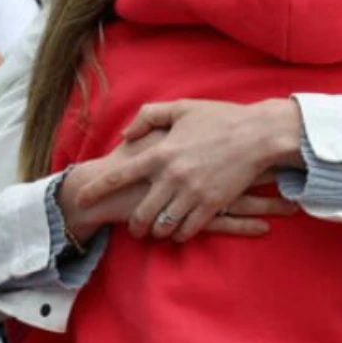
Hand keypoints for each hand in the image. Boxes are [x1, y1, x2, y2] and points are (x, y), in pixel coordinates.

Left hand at [75, 98, 303, 241]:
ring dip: (156, 232)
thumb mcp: (183, 108)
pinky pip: (187, 230)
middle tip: (135, 227)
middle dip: (134, 225)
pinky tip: (180, 231)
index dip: (95, 191)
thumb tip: (127, 134)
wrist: (260, 135)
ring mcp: (192, 193)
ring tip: (157, 231)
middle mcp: (172, 176)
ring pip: (162, 226)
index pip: (118, 177)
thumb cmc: (222, 118)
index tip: (81, 200)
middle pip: (140, 213)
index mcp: (161, 152)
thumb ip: (149, 116)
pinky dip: (180, 234)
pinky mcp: (212, 204)